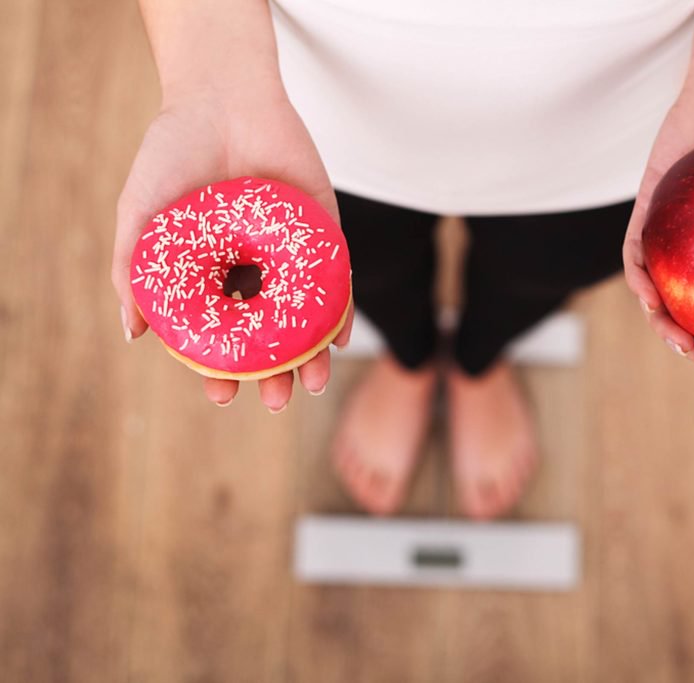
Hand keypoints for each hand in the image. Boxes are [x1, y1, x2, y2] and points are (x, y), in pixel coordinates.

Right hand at [112, 83, 352, 410]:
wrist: (222, 97)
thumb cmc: (173, 154)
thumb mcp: (141, 214)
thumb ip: (133, 270)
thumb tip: (133, 333)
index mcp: (212, 274)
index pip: (220, 334)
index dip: (220, 368)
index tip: (222, 396)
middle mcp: (253, 271)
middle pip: (268, 335)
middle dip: (272, 373)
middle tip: (275, 400)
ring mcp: (290, 254)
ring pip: (304, 318)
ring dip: (310, 355)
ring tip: (309, 384)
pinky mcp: (324, 233)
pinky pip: (336, 280)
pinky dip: (339, 311)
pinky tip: (337, 340)